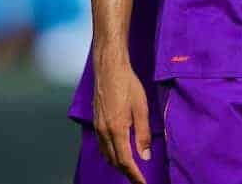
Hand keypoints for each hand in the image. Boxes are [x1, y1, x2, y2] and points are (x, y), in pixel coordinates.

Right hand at [92, 55, 150, 183]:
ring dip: (118, 164)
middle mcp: (103, 132)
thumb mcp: (141, 108)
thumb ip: (143, 134)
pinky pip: (102, 146)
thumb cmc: (128, 85)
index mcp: (116, 129)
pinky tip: (119, 152)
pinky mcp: (96, 122)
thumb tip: (145, 155)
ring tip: (131, 169)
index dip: (134, 174)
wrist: (109, 69)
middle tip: (139, 178)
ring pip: (106, 154)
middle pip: (114, 160)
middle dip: (126, 172)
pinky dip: (111, 154)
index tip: (142, 183)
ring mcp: (97, 127)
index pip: (125, 160)